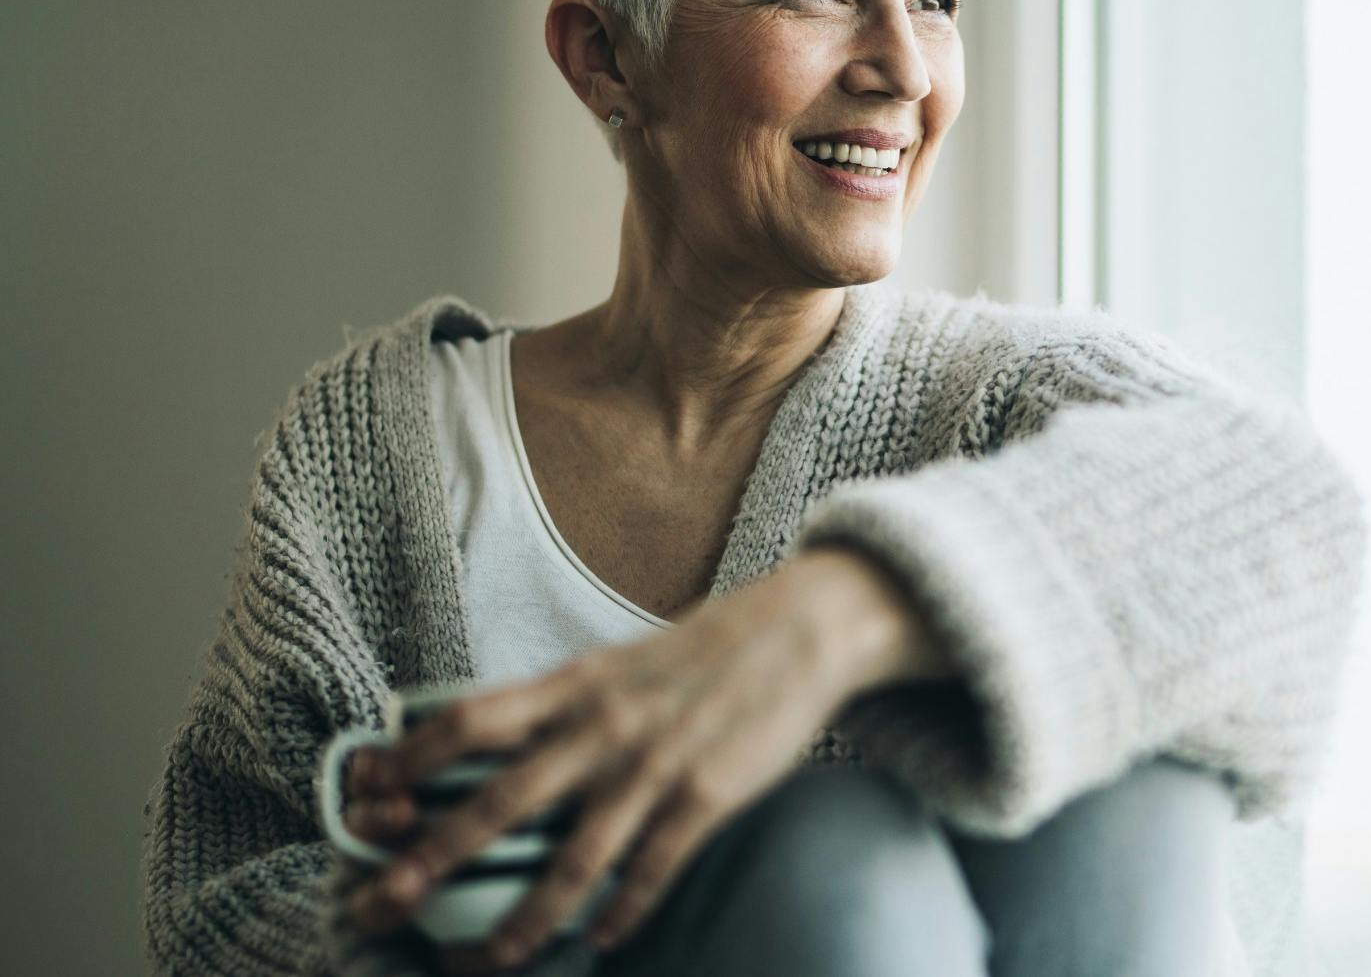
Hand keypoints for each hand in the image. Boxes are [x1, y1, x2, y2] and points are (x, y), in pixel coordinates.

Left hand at [344, 545, 951, 969]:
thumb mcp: (617, 661)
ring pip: (574, 858)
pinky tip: (601, 942)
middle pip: (498, 800)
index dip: (409, 759)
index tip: (364, 795)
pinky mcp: (707, 796)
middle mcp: (602, 727)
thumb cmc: (705, 650)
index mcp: (575, 685)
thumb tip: (493, 738)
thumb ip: (560, 703)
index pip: (468, 719)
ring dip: (527, 917)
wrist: (802, 629)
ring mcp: (655, 765)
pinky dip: (622, 912)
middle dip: (431, 859)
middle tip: (379, 904)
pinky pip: (652, 869)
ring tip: (492, 959)